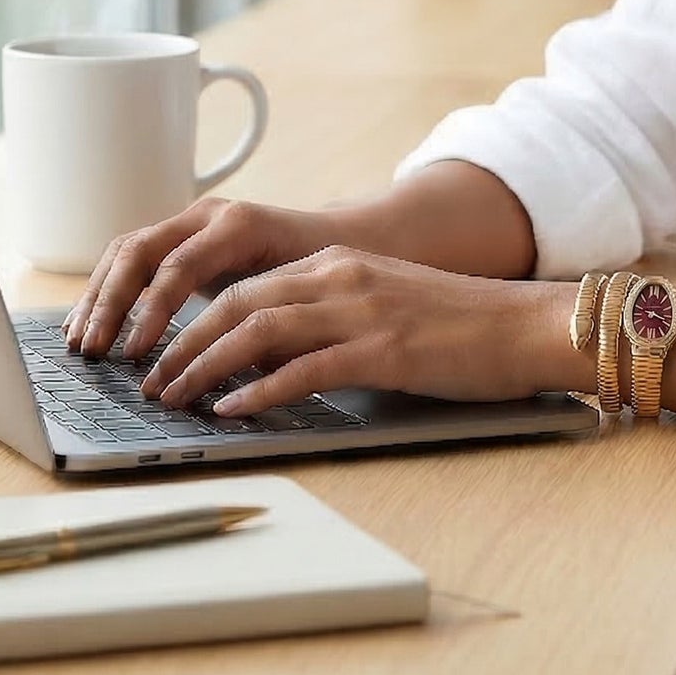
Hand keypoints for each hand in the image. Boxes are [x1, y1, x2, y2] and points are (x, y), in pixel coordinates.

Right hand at [63, 198, 338, 359]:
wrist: (336, 238)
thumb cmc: (324, 274)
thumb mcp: (301, 298)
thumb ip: (265, 328)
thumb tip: (228, 371)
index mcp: (239, 225)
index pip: (179, 265)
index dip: (152, 310)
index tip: (137, 353)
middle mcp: (208, 216)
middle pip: (140, 250)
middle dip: (111, 302)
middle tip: (93, 348)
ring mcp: (189, 221)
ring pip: (127, 251)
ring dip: (99, 296)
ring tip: (79, 341)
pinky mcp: (178, 237)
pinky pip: (131, 257)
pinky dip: (107, 288)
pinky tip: (89, 322)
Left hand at [138, 246, 577, 414]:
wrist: (524, 324)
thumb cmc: (458, 326)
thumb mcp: (380, 305)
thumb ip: (325, 321)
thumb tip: (265, 361)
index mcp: (337, 263)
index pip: (244, 287)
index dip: (192, 323)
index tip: (161, 356)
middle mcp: (341, 277)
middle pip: (237, 304)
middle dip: (182, 345)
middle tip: (151, 383)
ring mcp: (361, 310)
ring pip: (258, 331)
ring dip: (204, 367)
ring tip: (174, 399)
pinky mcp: (383, 349)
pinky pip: (305, 368)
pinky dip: (260, 390)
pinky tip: (233, 411)